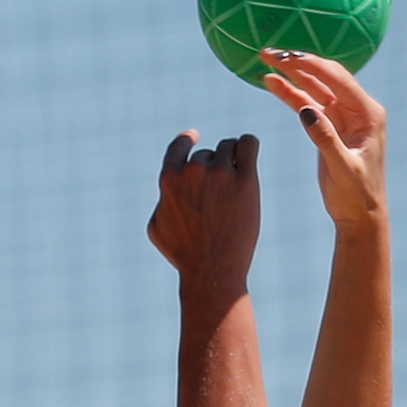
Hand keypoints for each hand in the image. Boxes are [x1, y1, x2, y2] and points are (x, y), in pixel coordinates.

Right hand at [146, 129, 260, 288]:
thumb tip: (169, 189)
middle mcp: (193, 172)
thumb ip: (162, 200)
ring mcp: (220, 173)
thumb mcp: (157, 227)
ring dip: (232, 160)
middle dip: (213, 168)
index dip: (188, 139)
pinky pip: (249, 144)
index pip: (179, 146)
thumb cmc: (184, 253)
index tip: (194, 136)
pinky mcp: (245, 179)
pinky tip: (248, 157)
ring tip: (235, 185)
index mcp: (170, 180)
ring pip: (228, 147)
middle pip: (207, 153)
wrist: (213, 269)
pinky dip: (248, 146)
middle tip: (219, 195)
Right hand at [260, 49, 385, 228]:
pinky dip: (290, 93)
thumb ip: (325, 139)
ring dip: (291, 75)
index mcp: (368, 114)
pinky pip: (307, 103)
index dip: (311, 65)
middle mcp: (357, 109)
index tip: (287, 56)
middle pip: (325, 76)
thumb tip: (306, 110)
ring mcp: (343, 116)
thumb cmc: (357, 195)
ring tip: (265, 61)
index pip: (338, 80)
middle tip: (269, 52)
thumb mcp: (342, 169)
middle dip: (298, 62)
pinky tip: (271, 82)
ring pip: (314, 87)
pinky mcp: (328, 126)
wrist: (360, 215)